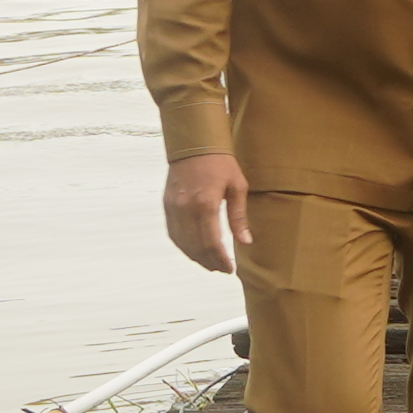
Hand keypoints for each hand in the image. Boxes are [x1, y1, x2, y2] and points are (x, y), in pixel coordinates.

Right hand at [164, 152, 253, 273]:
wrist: (194, 143)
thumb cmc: (220, 162)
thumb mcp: (237, 186)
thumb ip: (238, 217)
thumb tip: (245, 241)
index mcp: (206, 203)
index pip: (212, 242)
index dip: (220, 260)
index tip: (229, 269)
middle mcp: (187, 208)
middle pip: (196, 246)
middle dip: (209, 262)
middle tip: (221, 269)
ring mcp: (174, 207)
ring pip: (182, 243)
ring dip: (195, 257)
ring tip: (209, 263)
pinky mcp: (167, 205)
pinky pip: (173, 233)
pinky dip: (183, 246)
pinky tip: (193, 250)